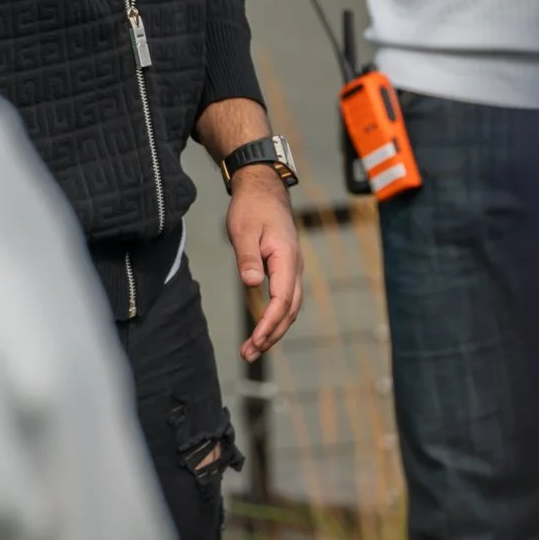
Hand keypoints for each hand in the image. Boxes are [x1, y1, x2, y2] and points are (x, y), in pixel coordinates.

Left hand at [227, 169, 302, 360]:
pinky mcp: (285, 267)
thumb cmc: (252, 206)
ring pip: (289, 306)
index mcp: (286, 258)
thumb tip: (252, 284)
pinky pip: (285, 297)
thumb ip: (247, 257)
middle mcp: (294, 266)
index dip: (270, 323)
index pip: (283, 300)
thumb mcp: (243, 230)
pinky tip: (262, 326)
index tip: (255, 341)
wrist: (263, 186)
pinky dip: (275, 316)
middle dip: (272, 335)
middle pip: (290, 310)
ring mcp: (292, 267)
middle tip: (249, 353)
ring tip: (252, 348)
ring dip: (274, 329)